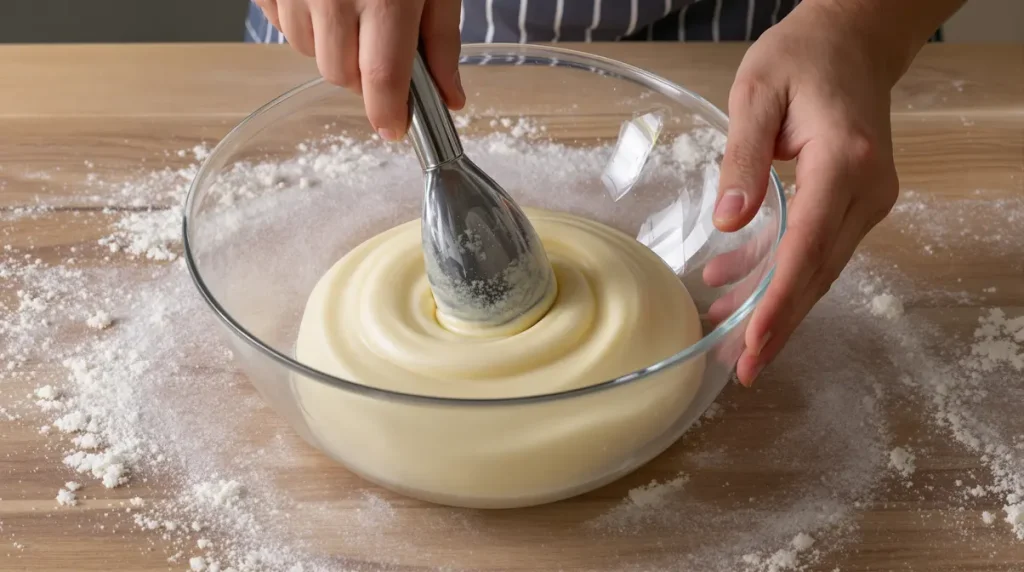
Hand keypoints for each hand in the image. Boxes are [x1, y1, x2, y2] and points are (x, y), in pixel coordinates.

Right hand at [255, 0, 465, 139]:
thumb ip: (441, 38)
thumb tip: (449, 97)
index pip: (380, 76)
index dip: (387, 112)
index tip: (394, 128)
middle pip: (340, 73)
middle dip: (363, 72)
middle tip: (381, 41)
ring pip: (307, 52)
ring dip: (332, 46)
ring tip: (351, 5)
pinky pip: (281, 22)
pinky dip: (303, 19)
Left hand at [710, 1, 906, 385]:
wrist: (854, 39)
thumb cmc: (802, 57)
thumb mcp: (757, 95)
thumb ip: (742, 159)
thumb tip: (729, 222)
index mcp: (844, 164)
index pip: (807, 249)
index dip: (778, 304)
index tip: (753, 347)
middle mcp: (867, 191)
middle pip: (816, 273)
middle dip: (777, 324)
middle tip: (740, 368)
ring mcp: (868, 199)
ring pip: (816, 267)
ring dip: (772, 302)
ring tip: (725, 335)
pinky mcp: (856, 201)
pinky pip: (815, 247)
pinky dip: (777, 271)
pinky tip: (732, 284)